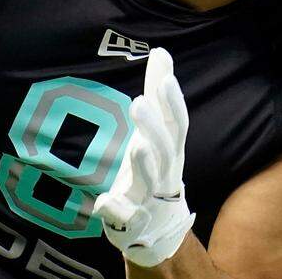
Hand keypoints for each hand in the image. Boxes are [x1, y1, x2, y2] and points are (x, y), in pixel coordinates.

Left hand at [94, 47, 194, 266]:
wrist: (160, 230)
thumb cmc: (157, 169)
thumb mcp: (158, 132)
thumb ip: (157, 94)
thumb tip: (161, 52)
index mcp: (171, 151)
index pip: (177, 124)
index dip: (174, 103)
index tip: (166, 79)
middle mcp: (165, 172)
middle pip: (164, 149)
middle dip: (153, 127)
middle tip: (139, 102)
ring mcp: (149, 197)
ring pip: (149, 180)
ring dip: (144, 164)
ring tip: (136, 146)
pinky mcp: (132, 219)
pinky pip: (127, 216)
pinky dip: (118, 209)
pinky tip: (105, 201)